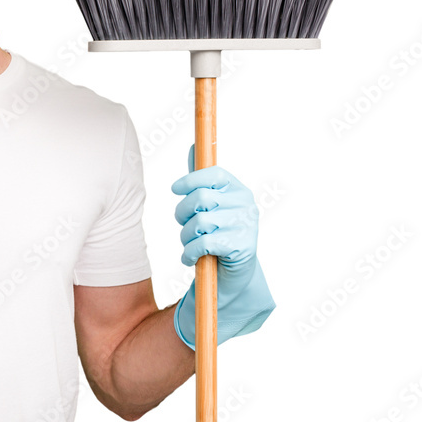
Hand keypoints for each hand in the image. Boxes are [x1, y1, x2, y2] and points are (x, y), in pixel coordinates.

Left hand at [171, 145, 274, 348]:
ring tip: (190, 244)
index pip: (213, 173)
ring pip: (199, 223)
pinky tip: (190, 258)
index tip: (176, 189)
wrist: (233, 274)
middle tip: (184, 225)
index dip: (190, 179)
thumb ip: (202, 179)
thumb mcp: (211, 205)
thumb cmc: (218, 234)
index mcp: (238, 190)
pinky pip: (203, 244)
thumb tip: (194, 147)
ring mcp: (245, 227)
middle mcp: (245, 205)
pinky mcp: (240, 248)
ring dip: (186, 237)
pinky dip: (190, 253)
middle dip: (183, 214)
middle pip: (200, 199)